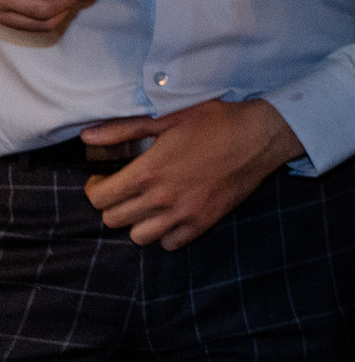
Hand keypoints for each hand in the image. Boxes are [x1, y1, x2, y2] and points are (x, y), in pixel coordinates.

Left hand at [83, 98, 303, 248]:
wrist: (260, 136)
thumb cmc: (216, 122)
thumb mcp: (168, 118)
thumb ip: (124, 130)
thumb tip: (87, 136)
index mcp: (149, 171)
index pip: (99, 198)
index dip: (95, 188)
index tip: (105, 178)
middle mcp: (162, 198)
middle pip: (114, 219)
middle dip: (113, 204)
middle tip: (125, 190)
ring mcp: (183, 214)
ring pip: (138, 236)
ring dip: (137, 222)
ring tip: (147, 205)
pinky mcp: (203, 222)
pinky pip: (170, 243)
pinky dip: (165, 234)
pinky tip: (172, 215)